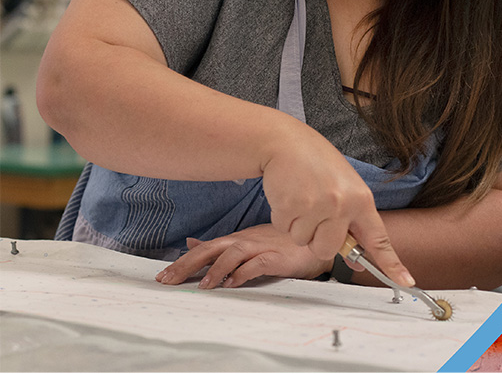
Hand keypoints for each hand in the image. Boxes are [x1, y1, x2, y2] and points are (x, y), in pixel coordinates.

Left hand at [156, 225, 332, 288]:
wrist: (314, 241)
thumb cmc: (281, 244)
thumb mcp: (248, 242)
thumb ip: (220, 245)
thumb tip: (191, 243)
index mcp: (237, 239)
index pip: (205, 249)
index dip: (183, 261)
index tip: (163, 276)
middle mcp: (246, 240)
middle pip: (212, 249)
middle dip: (188, 264)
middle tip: (169, 280)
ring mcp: (261, 247)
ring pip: (233, 254)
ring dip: (216, 269)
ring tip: (203, 286)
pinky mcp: (277, 256)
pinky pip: (258, 263)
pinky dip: (244, 272)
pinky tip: (233, 283)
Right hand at [259, 128, 413, 285]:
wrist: (286, 143)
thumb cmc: (317, 165)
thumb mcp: (345, 187)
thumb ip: (352, 221)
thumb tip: (355, 261)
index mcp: (361, 200)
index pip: (379, 238)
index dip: (392, 263)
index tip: (406, 281)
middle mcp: (342, 204)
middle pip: (328, 250)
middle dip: (318, 239)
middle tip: (315, 212)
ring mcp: (316, 206)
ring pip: (304, 242)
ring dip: (298, 226)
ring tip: (302, 199)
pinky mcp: (291, 207)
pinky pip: (285, 230)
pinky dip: (283, 218)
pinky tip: (289, 196)